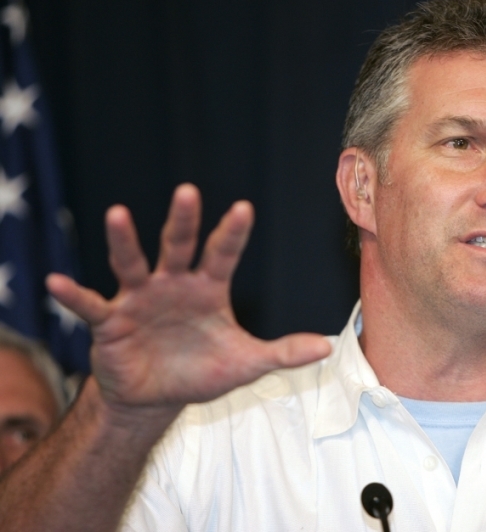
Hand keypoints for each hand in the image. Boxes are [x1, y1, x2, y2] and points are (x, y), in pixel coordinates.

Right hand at [47, 184, 330, 412]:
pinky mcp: (111, 322)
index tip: (244, 209)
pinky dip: (73, 296)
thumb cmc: (201, 371)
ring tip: (118, 214)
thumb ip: (282, 353)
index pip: (222, 254)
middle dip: (182, 221)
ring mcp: (140, 299)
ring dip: (125, 241)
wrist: (159, 398)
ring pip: (132, 264)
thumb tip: (327, 348)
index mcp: (208, 288)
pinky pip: (90, 305)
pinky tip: (54, 283)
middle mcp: (173, 284)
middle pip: (178, 246)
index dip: (232, 233)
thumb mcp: (246, 364)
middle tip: (188, 191)